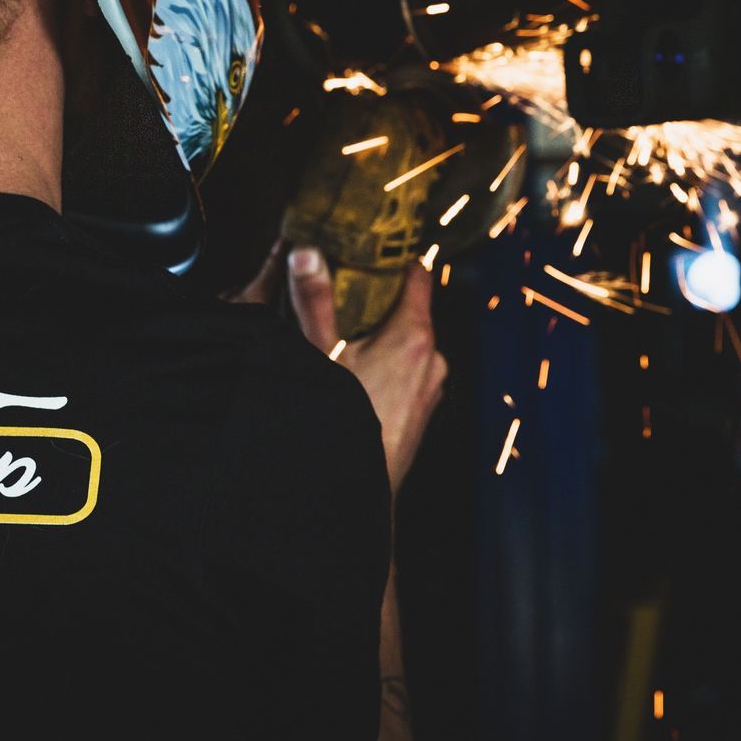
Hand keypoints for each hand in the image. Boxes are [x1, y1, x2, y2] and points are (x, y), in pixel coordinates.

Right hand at [286, 247, 446, 497]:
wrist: (358, 493)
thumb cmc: (346, 423)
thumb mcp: (320, 354)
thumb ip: (314, 302)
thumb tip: (307, 255)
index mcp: (415, 338)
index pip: (416, 276)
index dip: (395, 258)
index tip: (375, 247)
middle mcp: (433, 360)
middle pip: (409, 310)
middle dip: (378, 301)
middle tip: (343, 292)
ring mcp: (431, 389)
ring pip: (407, 345)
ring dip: (379, 336)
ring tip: (342, 336)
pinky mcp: (423, 411)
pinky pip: (408, 373)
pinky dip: (385, 365)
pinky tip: (353, 374)